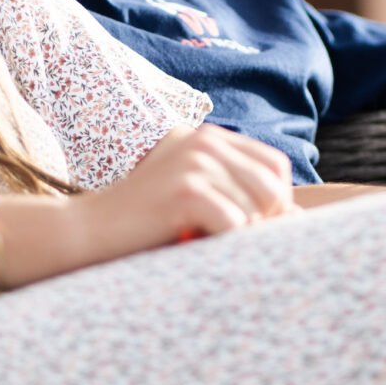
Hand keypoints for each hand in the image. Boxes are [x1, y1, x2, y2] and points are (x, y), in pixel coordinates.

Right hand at [81, 125, 298, 255]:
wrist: (86, 231)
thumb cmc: (143, 223)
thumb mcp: (195, 198)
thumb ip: (240, 197)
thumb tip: (299, 218)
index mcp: (209, 138)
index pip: (275, 166)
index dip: (274, 202)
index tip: (248, 228)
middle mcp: (205, 142)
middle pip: (273, 188)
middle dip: (263, 223)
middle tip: (227, 243)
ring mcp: (195, 163)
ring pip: (257, 210)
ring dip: (238, 239)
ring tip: (202, 243)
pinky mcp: (187, 190)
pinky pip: (235, 226)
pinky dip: (222, 246)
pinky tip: (192, 246)